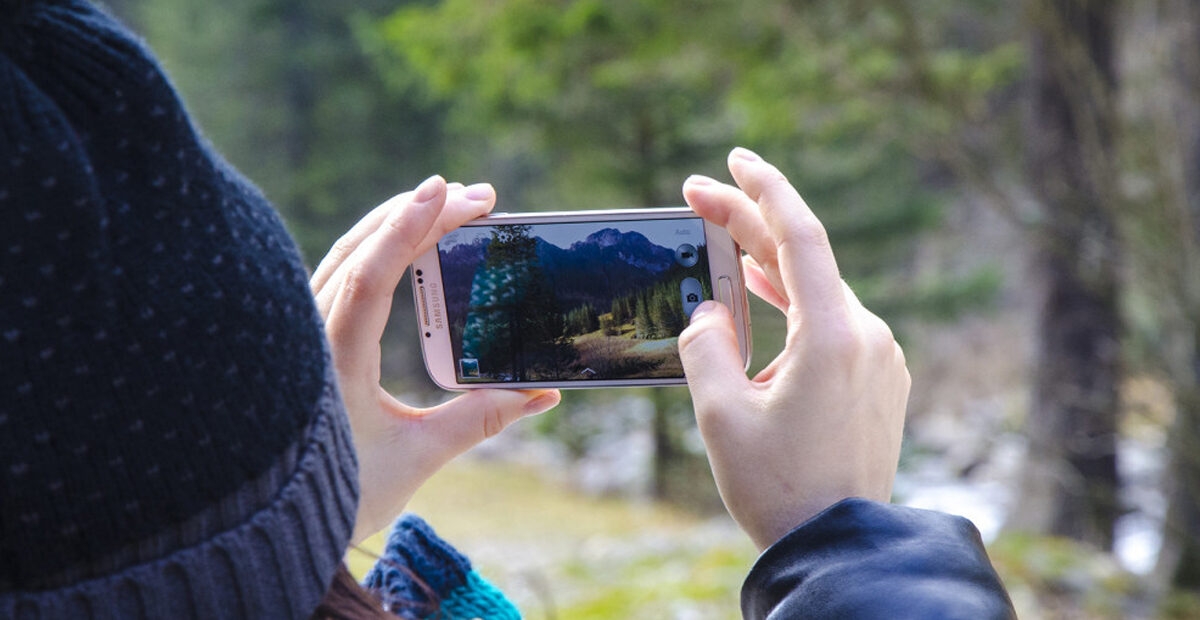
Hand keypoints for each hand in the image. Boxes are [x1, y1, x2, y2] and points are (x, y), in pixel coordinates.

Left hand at [311, 175, 560, 543]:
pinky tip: (401, 243)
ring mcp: (302, 333)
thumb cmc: (342, 494)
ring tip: (445, 204)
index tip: (449, 191)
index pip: (371, 275)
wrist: (270, 524)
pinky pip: (338, 276)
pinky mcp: (306, 339)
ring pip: (344, 256)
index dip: (410, 227)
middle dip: (417, 213)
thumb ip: (480, 419)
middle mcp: (310, 336)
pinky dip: (374, 249)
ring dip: (393, 224)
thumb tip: (542, 394)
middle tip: (476, 197)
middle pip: (359, 250)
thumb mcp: (417, 457)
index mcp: (333, 360)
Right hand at [679, 148, 910, 550]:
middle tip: (698, 196)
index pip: (800, 236)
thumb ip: (706, 346)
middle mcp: (867, 337)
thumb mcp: (720, 415)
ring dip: (768, 267)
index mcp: (833, 336)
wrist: (839, 546)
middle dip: (749, 225)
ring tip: (723, 242)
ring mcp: (879, 358)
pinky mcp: (878, 380)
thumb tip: (710, 311)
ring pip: (817, 292)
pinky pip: (832, 324)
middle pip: (804, 260)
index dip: (764, 189)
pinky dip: (792, 305)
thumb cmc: (778, 488)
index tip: (734, 160)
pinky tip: (762, 298)